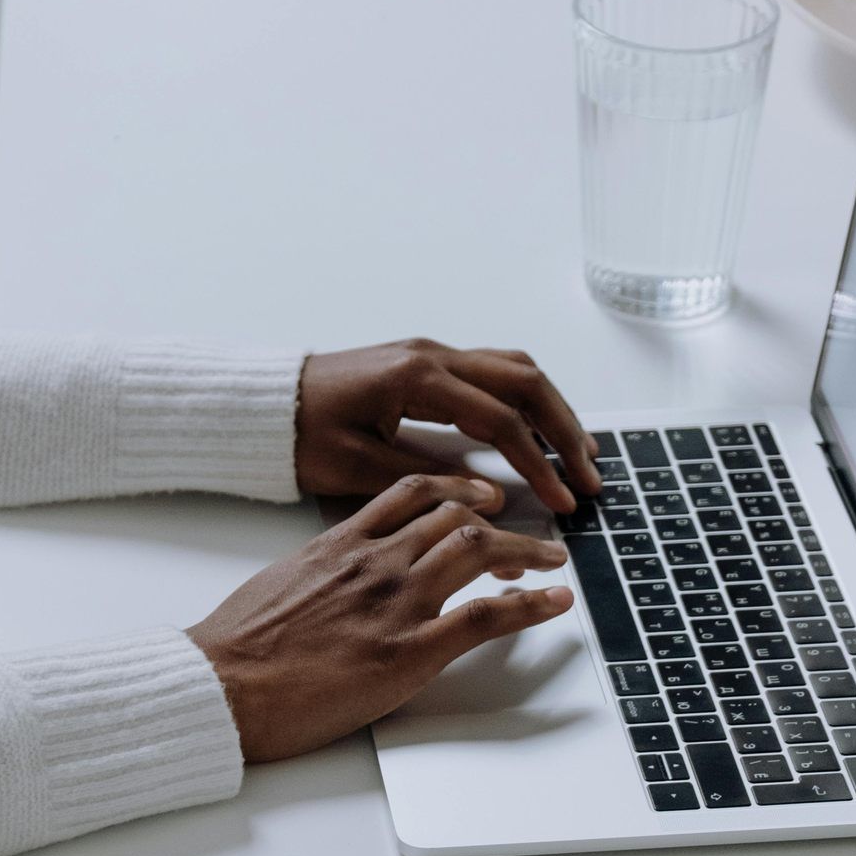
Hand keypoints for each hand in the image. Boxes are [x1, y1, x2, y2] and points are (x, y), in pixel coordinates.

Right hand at [188, 474, 573, 763]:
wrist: (222, 684)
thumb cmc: (237, 647)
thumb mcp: (279, 585)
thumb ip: (320, 572)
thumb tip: (337, 579)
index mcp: (340, 543)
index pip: (412, 495)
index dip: (456, 491)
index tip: (478, 499)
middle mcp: (375, 562)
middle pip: (456, 518)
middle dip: (501, 522)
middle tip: (528, 537)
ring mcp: (395, 603)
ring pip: (478, 551)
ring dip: (527, 552)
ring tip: (552, 559)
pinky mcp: (409, 651)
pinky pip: (485, 617)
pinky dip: (531, 604)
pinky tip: (555, 601)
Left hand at [296, 339, 603, 513]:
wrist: (266, 405)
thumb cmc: (301, 436)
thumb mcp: (356, 467)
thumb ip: (427, 479)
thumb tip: (491, 496)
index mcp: (417, 379)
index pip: (501, 420)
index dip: (539, 464)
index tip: (564, 501)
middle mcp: (432, 356)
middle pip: (525, 383)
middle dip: (565, 431)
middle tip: (590, 476)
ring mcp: (432, 354)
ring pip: (515, 370)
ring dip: (553, 410)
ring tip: (580, 452)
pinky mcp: (427, 364)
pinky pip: (494, 372)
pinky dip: (526, 399)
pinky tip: (540, 430)